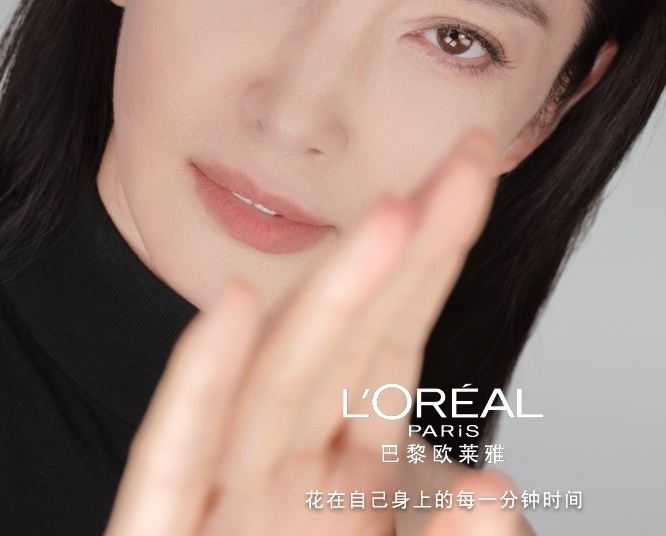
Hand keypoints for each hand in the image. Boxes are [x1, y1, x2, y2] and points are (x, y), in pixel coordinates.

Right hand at [103, 128, 527, 534]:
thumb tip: (490, 485)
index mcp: (342, 483)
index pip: (393, 354)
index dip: (437, 265)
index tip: (474, 180)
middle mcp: (283, 484)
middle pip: (347, 351)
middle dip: (405, 256)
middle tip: (461, 165)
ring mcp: (222, 516)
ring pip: (274, 393)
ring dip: (327, 305)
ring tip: (386, 222)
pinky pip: (175, 468)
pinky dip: (200, 392)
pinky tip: (234, 313)